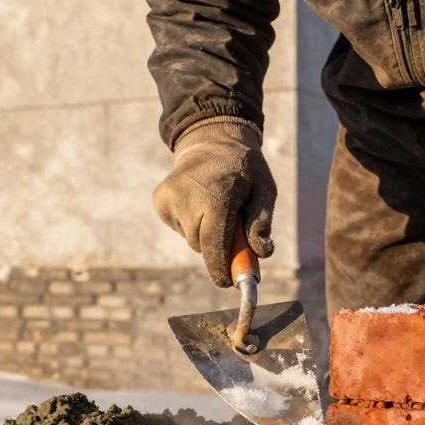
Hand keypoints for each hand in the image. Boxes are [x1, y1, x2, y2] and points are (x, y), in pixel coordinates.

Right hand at [152, 118, 275, 287]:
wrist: (211, 140)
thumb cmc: (244, 170)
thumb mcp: (265, 191)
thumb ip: (262, 223)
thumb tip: (261, 253)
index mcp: (217, 194)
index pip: (213, 243)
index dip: (220, 267)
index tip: (227, 282)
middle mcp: (188, 196)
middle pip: (202, 245)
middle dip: (217, 248)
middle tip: (232, 232)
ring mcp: (169, 197)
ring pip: (190, 238)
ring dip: (204, 233)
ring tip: (214, 208)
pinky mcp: (159, 200)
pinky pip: (179, 228)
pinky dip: (191, 224)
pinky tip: (198, 203)